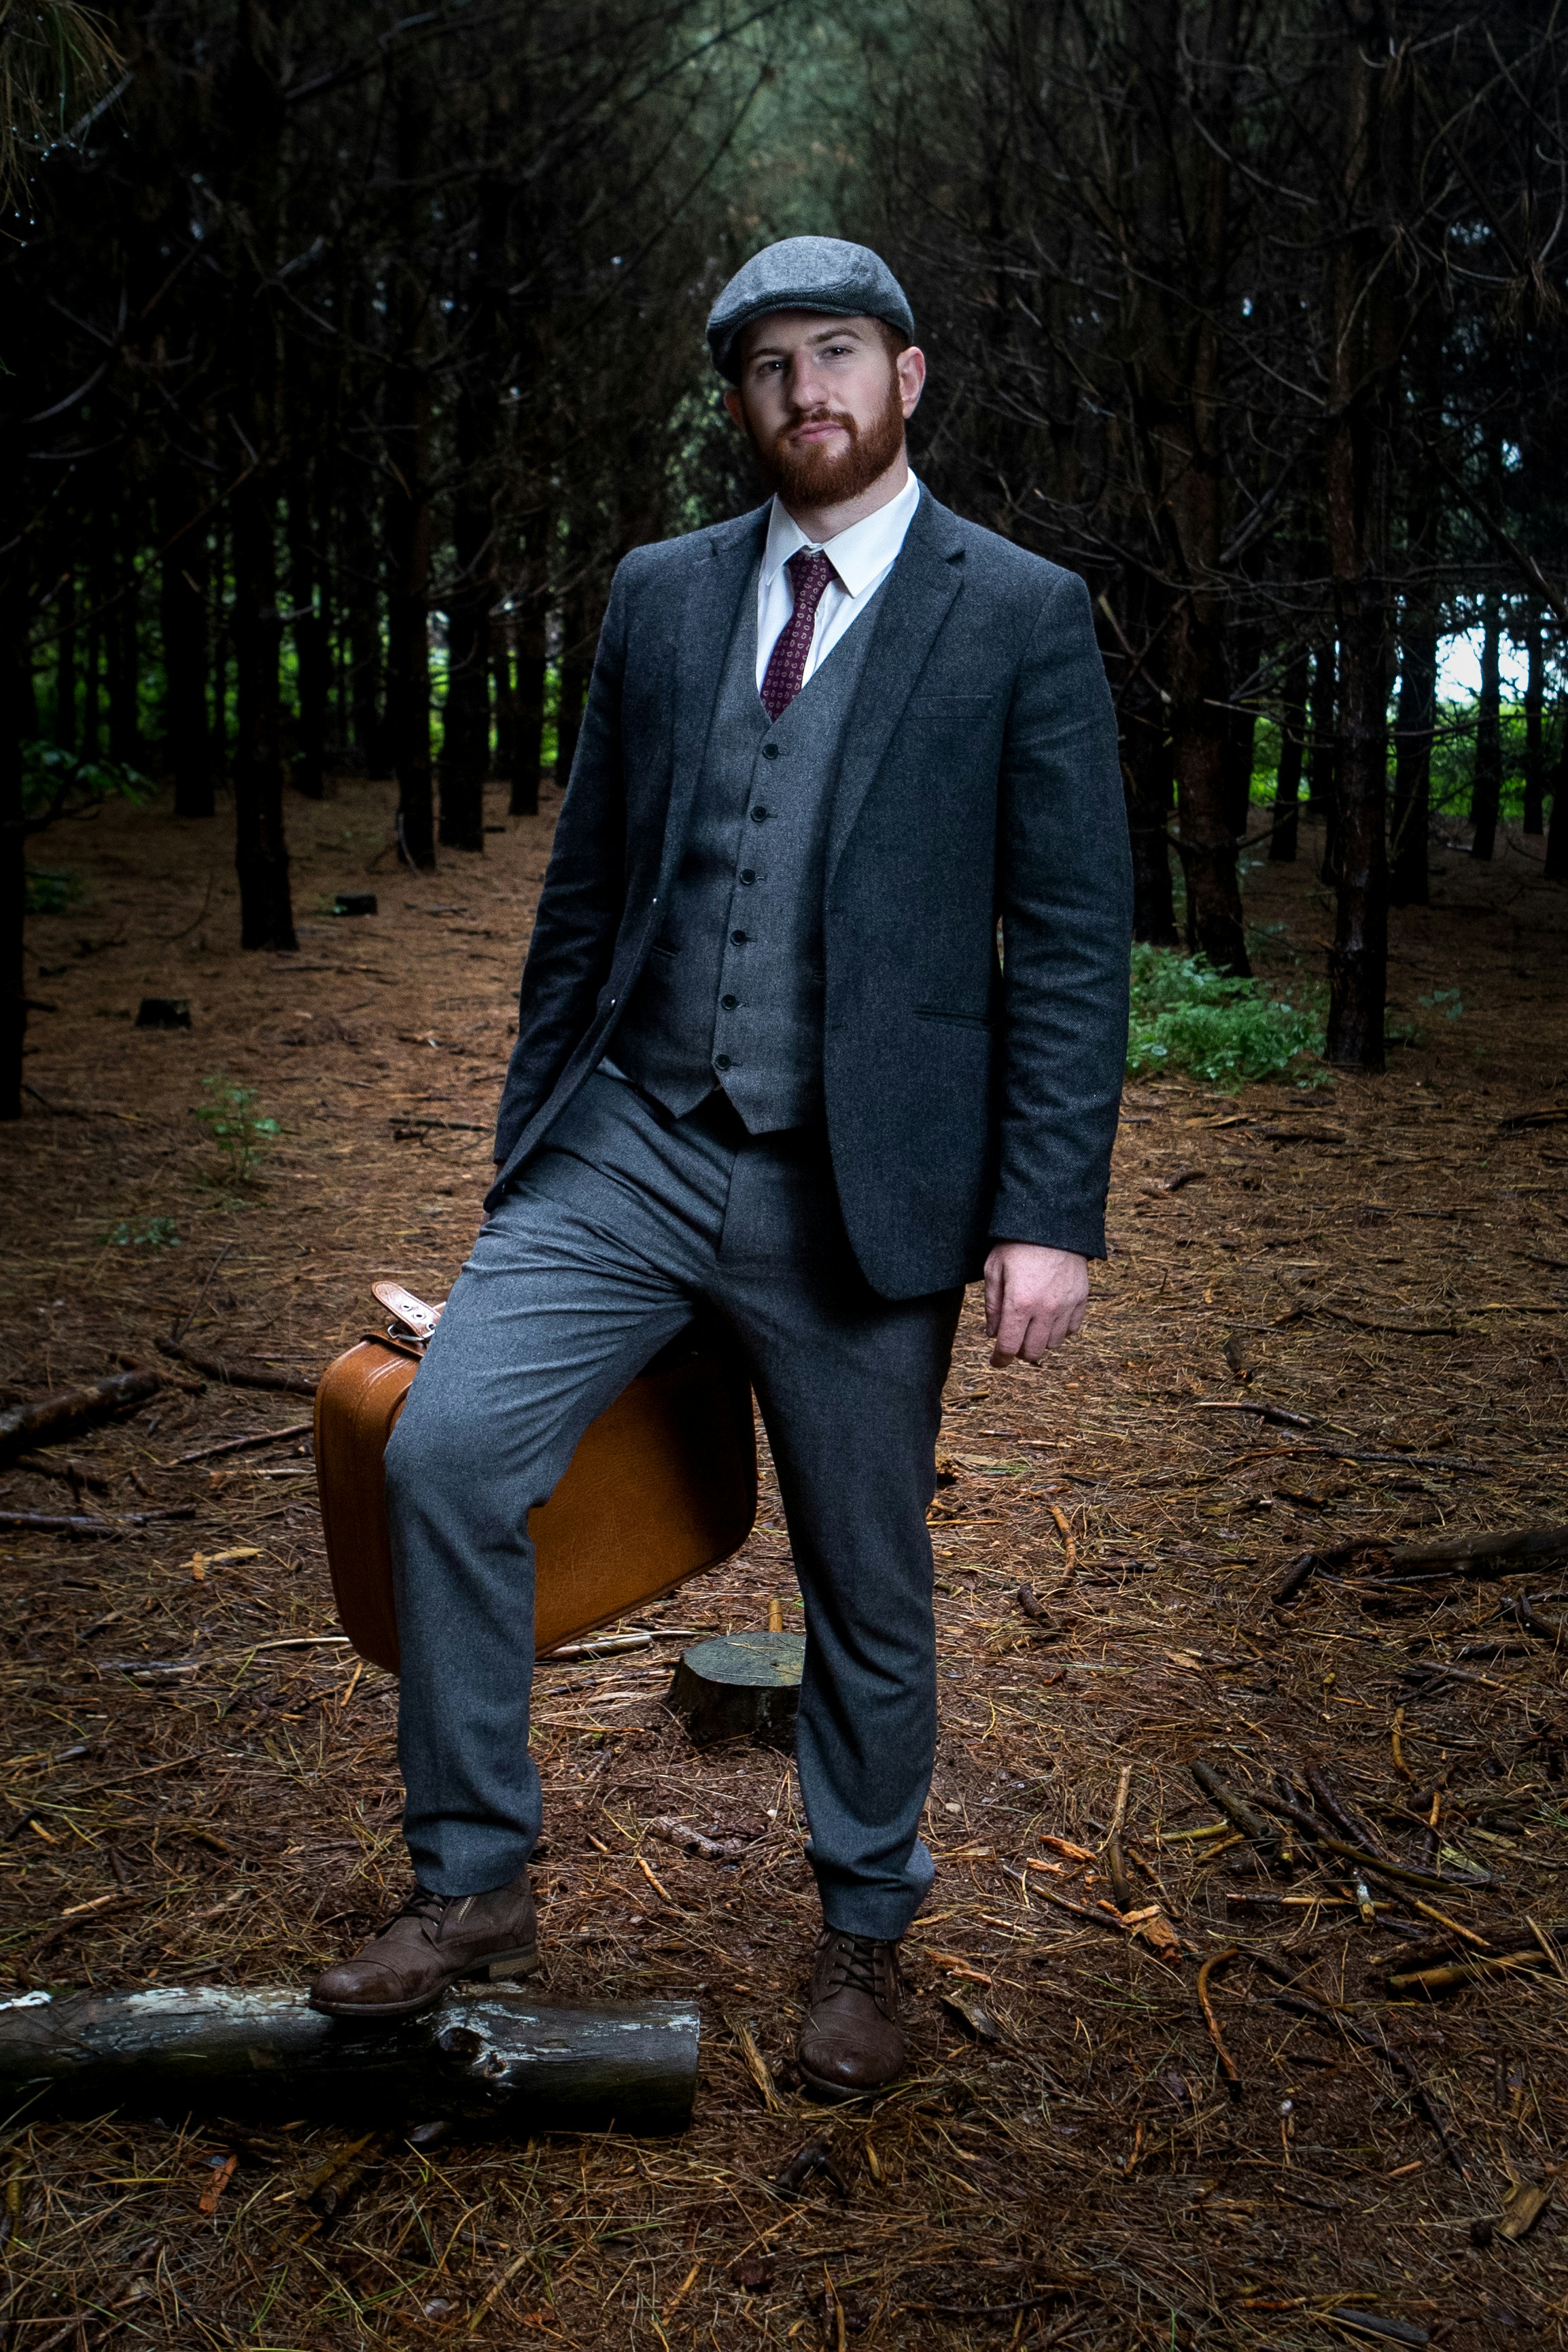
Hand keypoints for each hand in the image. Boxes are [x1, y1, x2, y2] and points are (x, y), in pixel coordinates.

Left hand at [983, 1242, 1089, 1366]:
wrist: (1052, 1222)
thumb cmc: (1017, 1244)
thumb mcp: (994, 1270)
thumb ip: (992, 1305)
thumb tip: (993, 1333)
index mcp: (1020, 1303)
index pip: (1009, 1346)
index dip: (1000, 1359)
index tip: (997, 1362)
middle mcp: (1045, 1309)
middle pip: (1033, 1351)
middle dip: (1019, 1351)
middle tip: (1013, 1341)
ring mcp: (1066, 1305)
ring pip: (1053, 1343)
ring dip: (1040, 1340)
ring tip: (1031, 1326)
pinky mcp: (1081, 1298)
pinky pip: (1072, 1329)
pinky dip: (1060, 1330)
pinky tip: (1049, 1318)